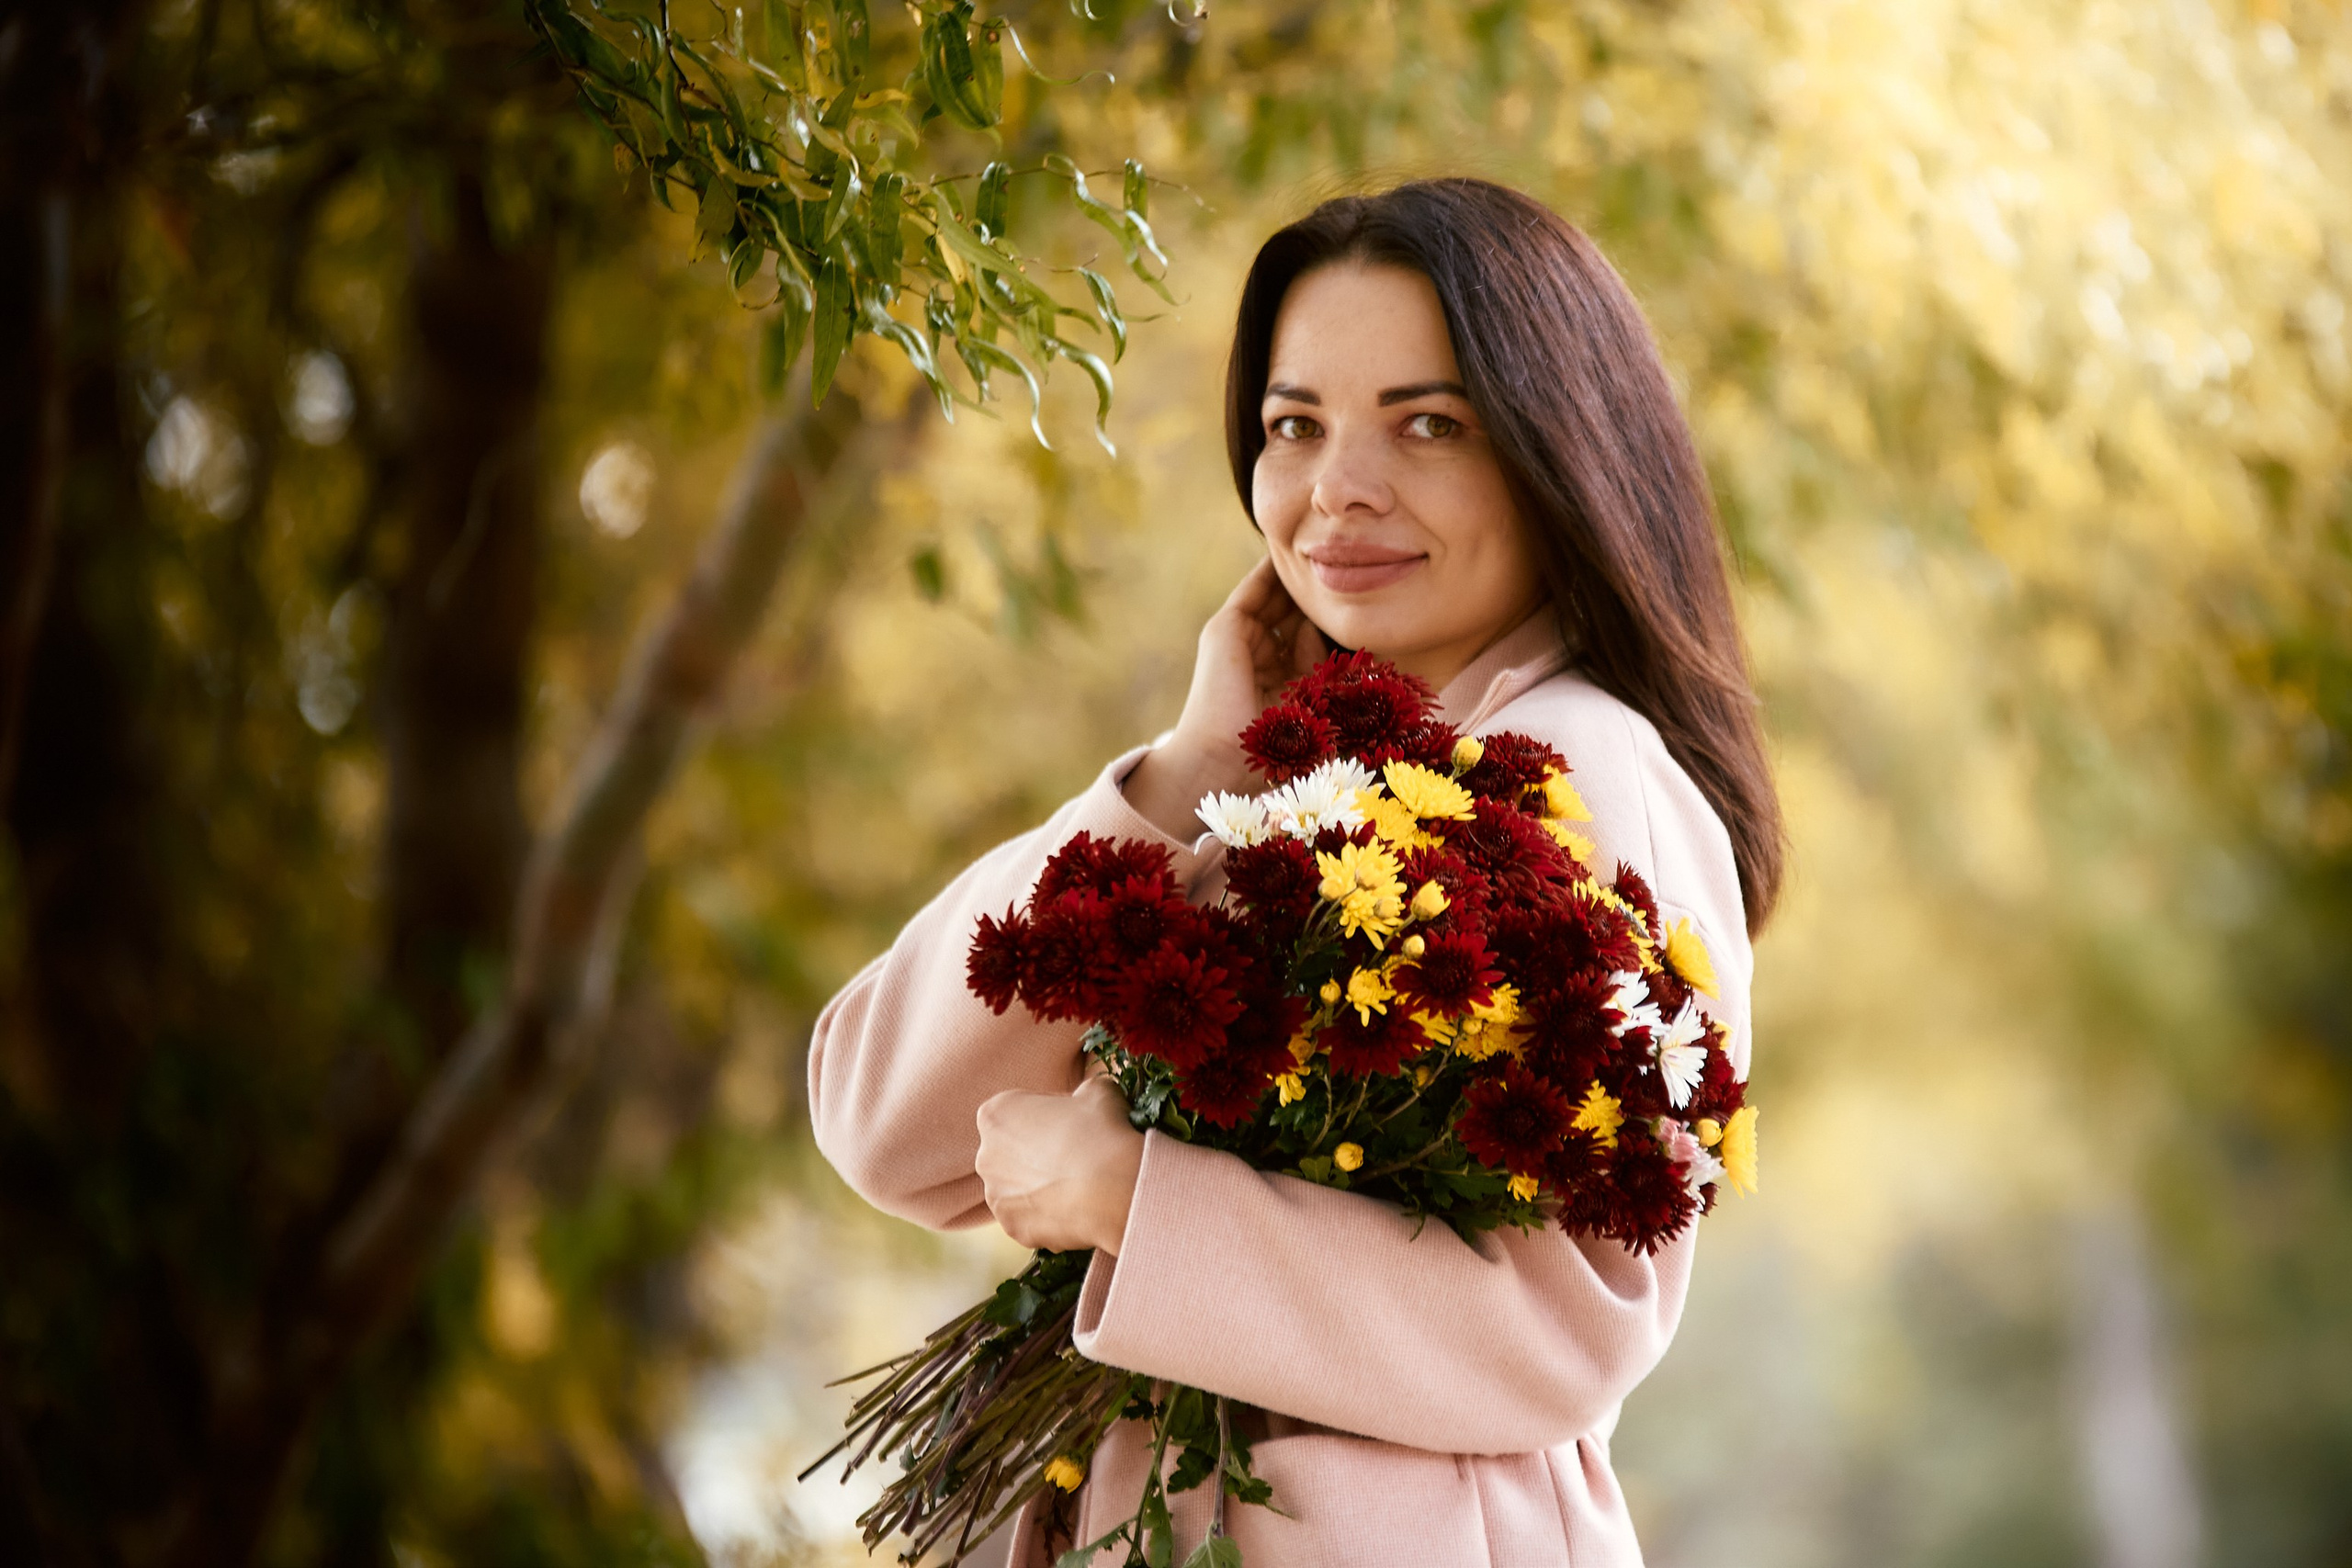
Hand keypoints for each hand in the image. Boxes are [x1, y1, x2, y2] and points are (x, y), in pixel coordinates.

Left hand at [974, 1076, 1147, 1254]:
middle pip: (1010, 1151)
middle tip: (1074, 1154)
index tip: (1070, 1122)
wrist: (1113, 1188)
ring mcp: (996, 1196)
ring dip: (1039, 1186)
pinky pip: (1029, 1218)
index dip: (1045, 1115)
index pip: (1015, 1110)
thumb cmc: (1101, 1131)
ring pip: (1017, 1188)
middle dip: (1035, 1153)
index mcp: (995, 1114)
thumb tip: (1085, 1100)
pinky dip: (1047, 1214)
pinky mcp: (1012, 1228)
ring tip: (1078, 1184)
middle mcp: (986, 1156)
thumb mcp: (1097, 1092)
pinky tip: (1075, 1208)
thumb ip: (1081, 1092)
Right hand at [1122, 556, 1329, 840]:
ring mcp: (1236, 640)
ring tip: (1328, 549)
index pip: (1303, 635)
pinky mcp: (1224, 629)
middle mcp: (1253, 655)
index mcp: (1272, 677)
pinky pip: (1255, 589)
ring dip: (1298, 577)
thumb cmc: (1272, 747)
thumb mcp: (1306, 698)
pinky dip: (1273, 570)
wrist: (1222, 760)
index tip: (1357, 597)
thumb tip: (1326, 625)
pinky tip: (1296, 551)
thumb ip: (1316, 661)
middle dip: (1313, 592)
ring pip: (1274, 597)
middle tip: (1348, 562)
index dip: (1325, 617)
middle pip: (1289, 612)